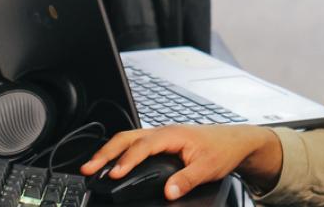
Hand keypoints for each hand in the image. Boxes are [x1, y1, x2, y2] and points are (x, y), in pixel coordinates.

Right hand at [79, 124, 282, 200]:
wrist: (235, 141)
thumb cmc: (222, 149)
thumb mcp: (208, 168)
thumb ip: (187, 180)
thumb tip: (169, 191)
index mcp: (173, 134)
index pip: (144, 145)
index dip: (127, 160)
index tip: (114, 173)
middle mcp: (164, 131)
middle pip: (128, 137)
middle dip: (106, 152)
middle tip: (88, 167)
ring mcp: (162, 135)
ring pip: (129, 138)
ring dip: (110, 151)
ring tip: (92, 166)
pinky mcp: (163, 141)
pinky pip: (136, 143)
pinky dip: (120, 151)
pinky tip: (112, 162)